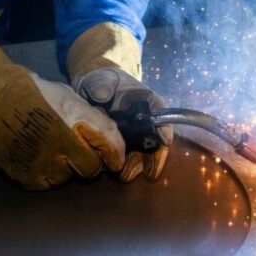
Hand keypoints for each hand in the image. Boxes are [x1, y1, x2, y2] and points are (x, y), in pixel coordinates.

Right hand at [0, 9, 125, 189]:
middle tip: (80, 153)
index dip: (116, 155)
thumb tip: (105, 133)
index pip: (110, 146)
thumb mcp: (66, 95)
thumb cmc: (30, 91)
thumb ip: (87, 116)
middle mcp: (64, 145)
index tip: (115, 160)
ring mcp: (44, 163)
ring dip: (65, 169)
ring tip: (53, 151)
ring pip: (67, 178)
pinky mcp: (26, 175)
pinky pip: (45, 184)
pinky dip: (46, 175)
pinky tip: (38, 158)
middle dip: (90, 162)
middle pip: (91, 169)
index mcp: (77, 120)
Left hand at [67, 21, 171, 181]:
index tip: (164, 143)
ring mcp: (135, 132)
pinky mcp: (123, 142)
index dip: (165, 132)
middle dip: (152, 158)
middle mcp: (146, 120)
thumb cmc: (101, 80)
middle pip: (155, 141)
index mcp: (148, 103)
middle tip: (147, 173)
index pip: (164, 118)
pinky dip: (125, 163)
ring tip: (125, 175)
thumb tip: (103, 96)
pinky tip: (117, 171)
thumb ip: (102, 87)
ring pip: (142, 151)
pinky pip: (128, 154)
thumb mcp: (101, 81)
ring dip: (137, 164)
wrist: (90, 88)